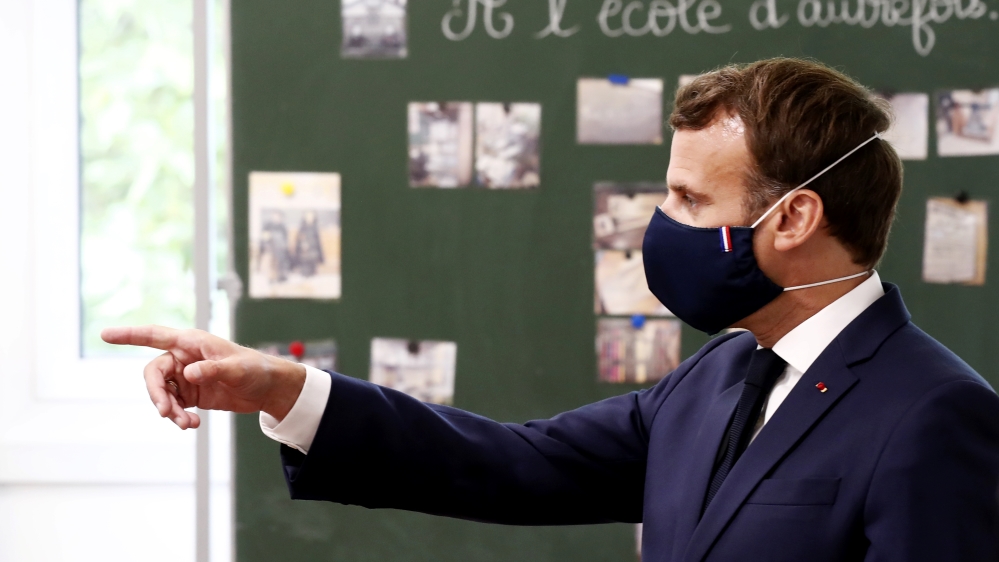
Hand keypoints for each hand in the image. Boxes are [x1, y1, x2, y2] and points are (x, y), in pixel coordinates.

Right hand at [101, 325, 305, 429]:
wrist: (267, 389)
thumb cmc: (255, 368)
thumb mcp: (237, 368)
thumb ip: (213, 369)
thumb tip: (189, 373)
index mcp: (191, 342)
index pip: (154, 335)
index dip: (130, 335)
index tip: (105, 334)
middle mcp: (183, 357)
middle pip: (153, 374)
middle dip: (156, 394)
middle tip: (167, 413)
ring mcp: (185, 377)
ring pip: (162, 394)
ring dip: (170, 410)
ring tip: (188, 424)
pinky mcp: (190, 394)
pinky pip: (174, 406)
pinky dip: (179, 417)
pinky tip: (192, 424)